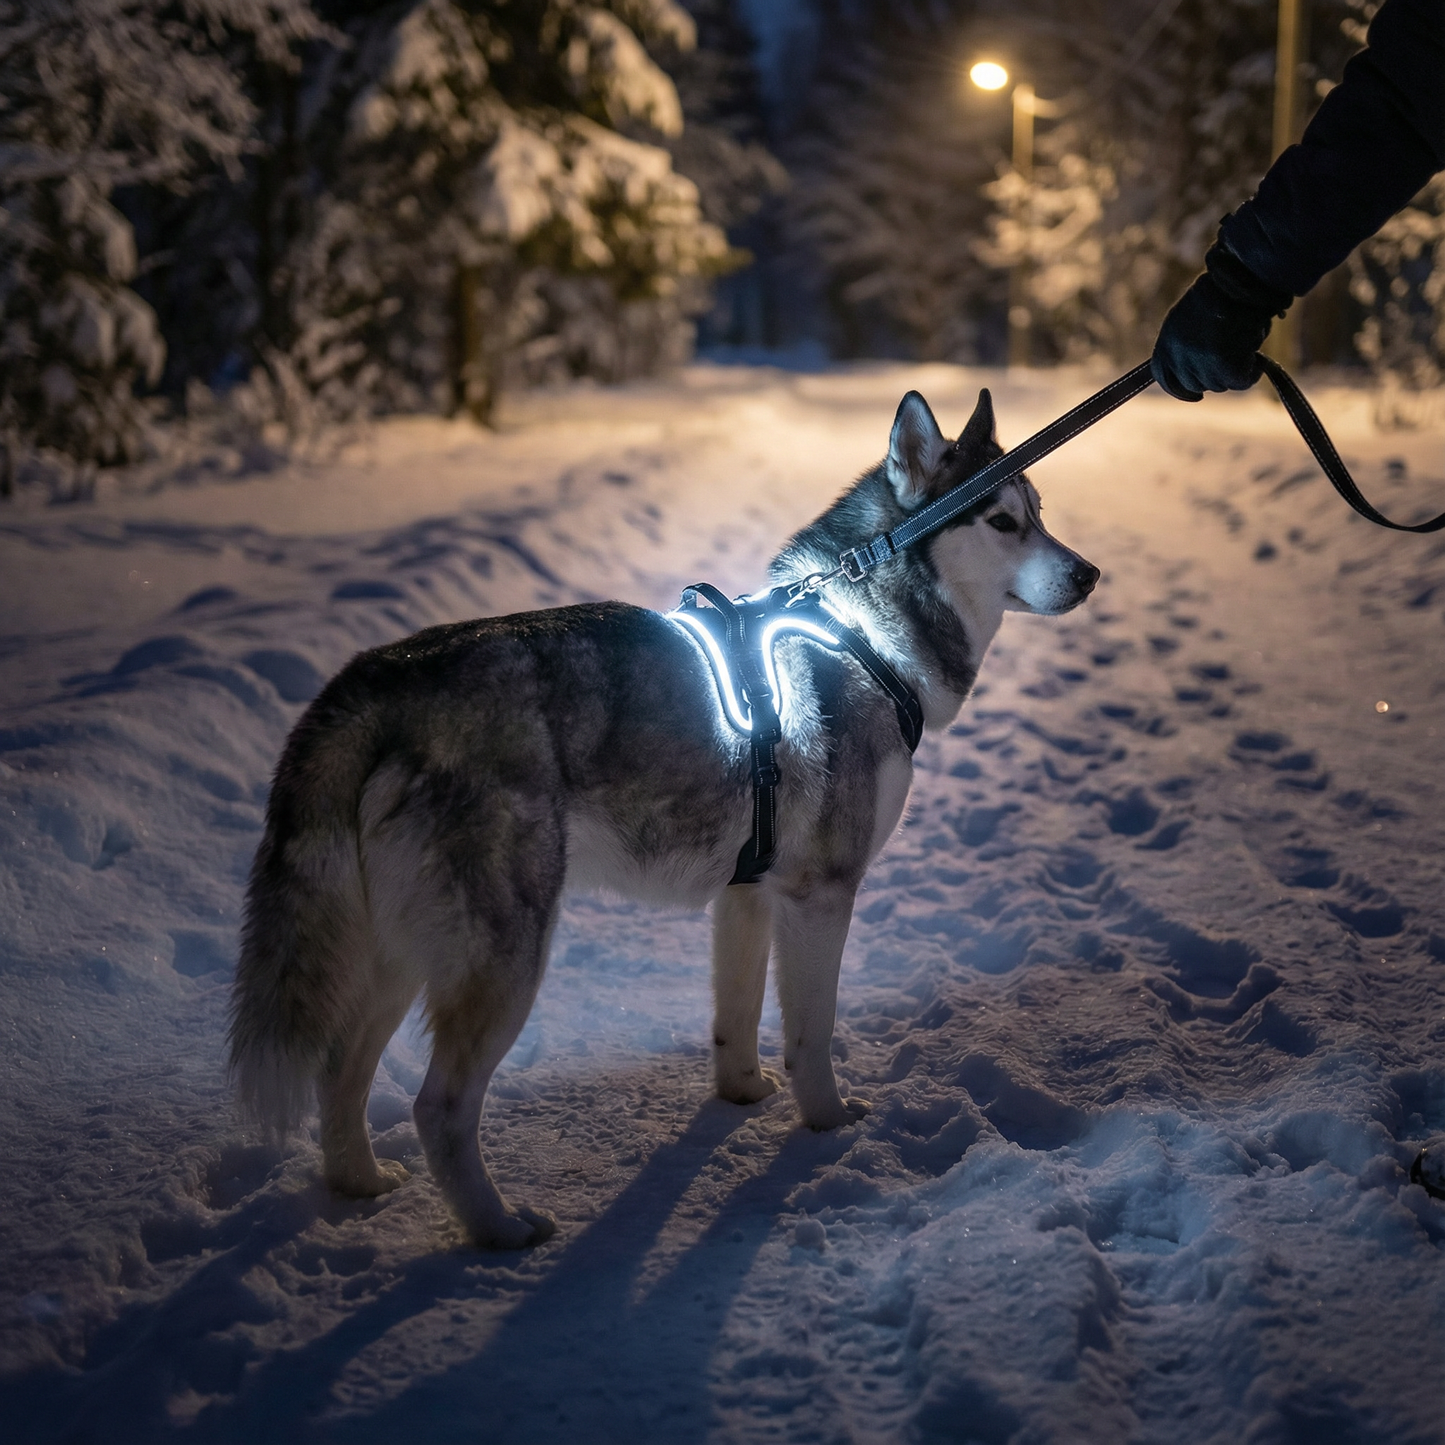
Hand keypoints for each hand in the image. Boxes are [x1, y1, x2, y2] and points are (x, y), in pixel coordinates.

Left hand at [1150, 244, 1292, 401]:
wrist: (1240, 278)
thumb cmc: (1223, 290)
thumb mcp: (1193, 314)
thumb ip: (1190, 341)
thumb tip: (1205, 364)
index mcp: (1167, 341)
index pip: (1164, 376)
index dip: (1180, 389)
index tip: (1195, 395)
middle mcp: (1178, 355)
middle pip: (1195, 383)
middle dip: (1214, 375)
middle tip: (1233, 357)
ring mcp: (1200, 363)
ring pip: (1219, 383)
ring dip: (1234, 371)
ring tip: (1246, 343)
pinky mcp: (1224, 366)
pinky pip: (1240, 381)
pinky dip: (1252, 373)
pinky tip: (1259, 360)